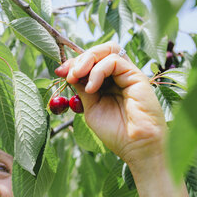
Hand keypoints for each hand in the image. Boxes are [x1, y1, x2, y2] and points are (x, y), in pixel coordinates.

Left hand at [55, 42, 166, 165]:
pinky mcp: (137, 76)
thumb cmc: (115, 132)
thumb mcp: (91, 108)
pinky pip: (114, 61)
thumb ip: (82, 89)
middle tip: (67, 74)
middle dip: (79, 59)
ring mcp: (128, 74)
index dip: (74, 63)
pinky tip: (91, 88)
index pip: (91, 62)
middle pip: (100, 51)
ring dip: (87, 60)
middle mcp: (119, 76)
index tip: (59, 72)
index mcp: (108, 83)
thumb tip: (69, 72)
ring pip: (108, 50)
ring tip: (76, 77)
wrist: (136, 146)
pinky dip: (98, 71)